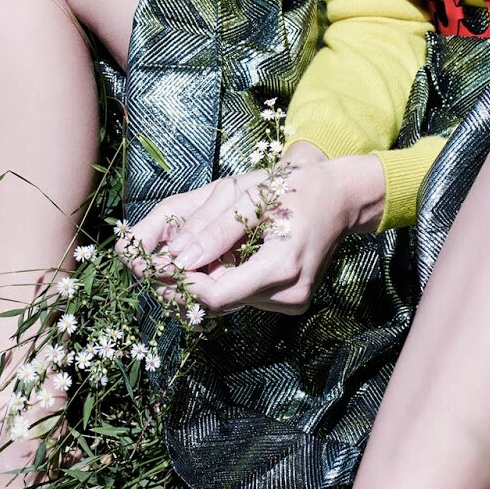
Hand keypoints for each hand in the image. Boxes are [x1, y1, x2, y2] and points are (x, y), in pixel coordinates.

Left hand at [116, 147, 385, 316]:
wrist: (342, 197)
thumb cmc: (296, 186)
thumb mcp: (250, 194)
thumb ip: (213, 228)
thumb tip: (175, 259)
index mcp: (281, 266)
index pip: (215, 295)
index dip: (177, 284)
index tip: (147, 267)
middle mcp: (288, 294)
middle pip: (218, 301)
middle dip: (184, 281)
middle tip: (154, 259)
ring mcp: (291, 301)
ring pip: (228, 299)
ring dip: (204, 278)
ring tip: (193, 248)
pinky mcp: (289, 301)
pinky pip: (243, 294)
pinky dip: (225, 277)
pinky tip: (225, 254)